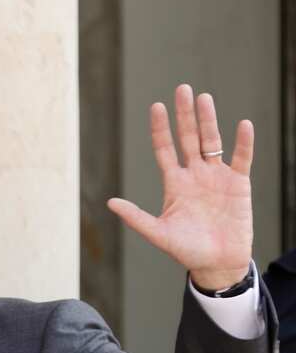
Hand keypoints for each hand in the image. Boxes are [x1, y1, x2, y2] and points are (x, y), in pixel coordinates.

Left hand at [108, 84, 254, 290]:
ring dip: (208, 121)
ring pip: (212, 142)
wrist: (217, 263)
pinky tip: (243, 125)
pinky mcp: (239, 184)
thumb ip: (136, 217)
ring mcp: (217, 177)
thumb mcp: (158, 233)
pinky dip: (242, 143)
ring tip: (204, 98)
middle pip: (188, 138)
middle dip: (184, 115)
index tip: (155, 107)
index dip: (160, 129)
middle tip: (181, 89)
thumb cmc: (187, 250)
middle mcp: (195, 175)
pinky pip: (241, 159)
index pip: (164, 149)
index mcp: (174, 183)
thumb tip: (109, 203)